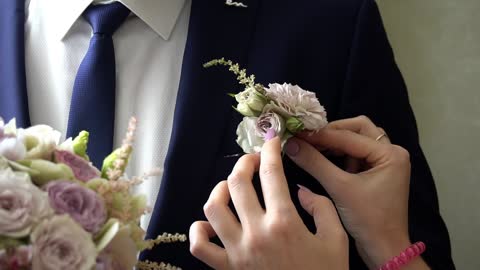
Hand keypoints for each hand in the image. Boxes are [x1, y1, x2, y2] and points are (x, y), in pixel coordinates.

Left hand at [189, 137, 347, 269]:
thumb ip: (322, 207)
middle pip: (238, 183)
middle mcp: (256, 233)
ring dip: (220, 190)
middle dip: (244, 162)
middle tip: (253, 160)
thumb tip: (300, 191)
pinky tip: (211, 224)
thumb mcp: (337, 240)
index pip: (272, 173)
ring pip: (213, 208)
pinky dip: (199, 230)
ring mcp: (237, 251)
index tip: (272, 140)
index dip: (270, 150)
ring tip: (231, 187)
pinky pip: (200, 246)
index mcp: (284, 222)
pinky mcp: (226, 268)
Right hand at [285, 116, 428, 268]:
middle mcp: (392, 153)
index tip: (297, 133)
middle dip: (332, 132)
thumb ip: (315, 163)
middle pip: (358, 128)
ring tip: (313, 148)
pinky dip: (340, 154)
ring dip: (336, 142)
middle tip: (309, 138)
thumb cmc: (368, 220)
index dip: (321, 134)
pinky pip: (356, 153)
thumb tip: (291, 144)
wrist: (383, 248)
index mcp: (390, 154)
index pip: (350, 136)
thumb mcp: (339, 189)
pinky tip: (324, 160)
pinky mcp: (377, 171)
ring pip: (357, 139)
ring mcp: (385, 162)